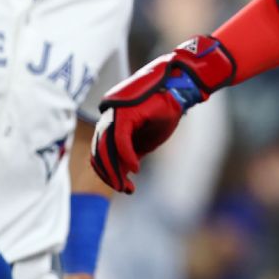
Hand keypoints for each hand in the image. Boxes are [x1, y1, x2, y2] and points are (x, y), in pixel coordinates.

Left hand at [91, 35, 234, 193]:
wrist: (179, 89)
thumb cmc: (165, 112)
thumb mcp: (146, 140)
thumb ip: (132, 153)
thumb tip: (123, 172)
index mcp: (111, 126)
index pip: (100, 154)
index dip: (109, 173)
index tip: (124, 187)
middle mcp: (108, 120)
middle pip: (99, 153)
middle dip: (109, 175)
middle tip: (124, 189)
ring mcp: (114, 116)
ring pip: (105, 149)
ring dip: (114, 171)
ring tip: (126, 185)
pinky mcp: (125, 114)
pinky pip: (120, 141)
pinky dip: (127, 157)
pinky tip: (136, 169)